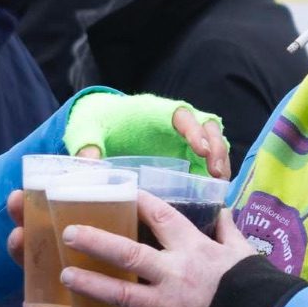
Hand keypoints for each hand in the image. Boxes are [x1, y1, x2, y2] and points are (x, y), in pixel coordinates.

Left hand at [57, 192, 257, 306]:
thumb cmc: (254, 287)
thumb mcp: (243, 252)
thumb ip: (227, 231)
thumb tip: (222, 209)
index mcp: (194, 249)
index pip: (161, 217)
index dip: (138, 201)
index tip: (118, 190)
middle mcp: (175, 274)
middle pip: (128, 254)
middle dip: (96, 242)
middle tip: (69, 233)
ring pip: (121, 295)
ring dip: (91, 285)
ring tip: (67, 276)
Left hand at [73, 106, 230, 180]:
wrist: (102, 122)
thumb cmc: (98, 121)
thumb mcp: (87, 130)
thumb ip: (87, 144)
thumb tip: (89, 165)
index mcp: (155, 112)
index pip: (182, 115)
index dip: (194, 130)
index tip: (200, 149)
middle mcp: (175, 123)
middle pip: (207, 127)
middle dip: (216, 148)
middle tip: (215, 172)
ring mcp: (183, 138)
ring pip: (213, 143)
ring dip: (220, 162)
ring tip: (219, 185)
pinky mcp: (185, 154)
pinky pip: (207, 161)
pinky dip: (213, 175)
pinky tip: (214, 194)